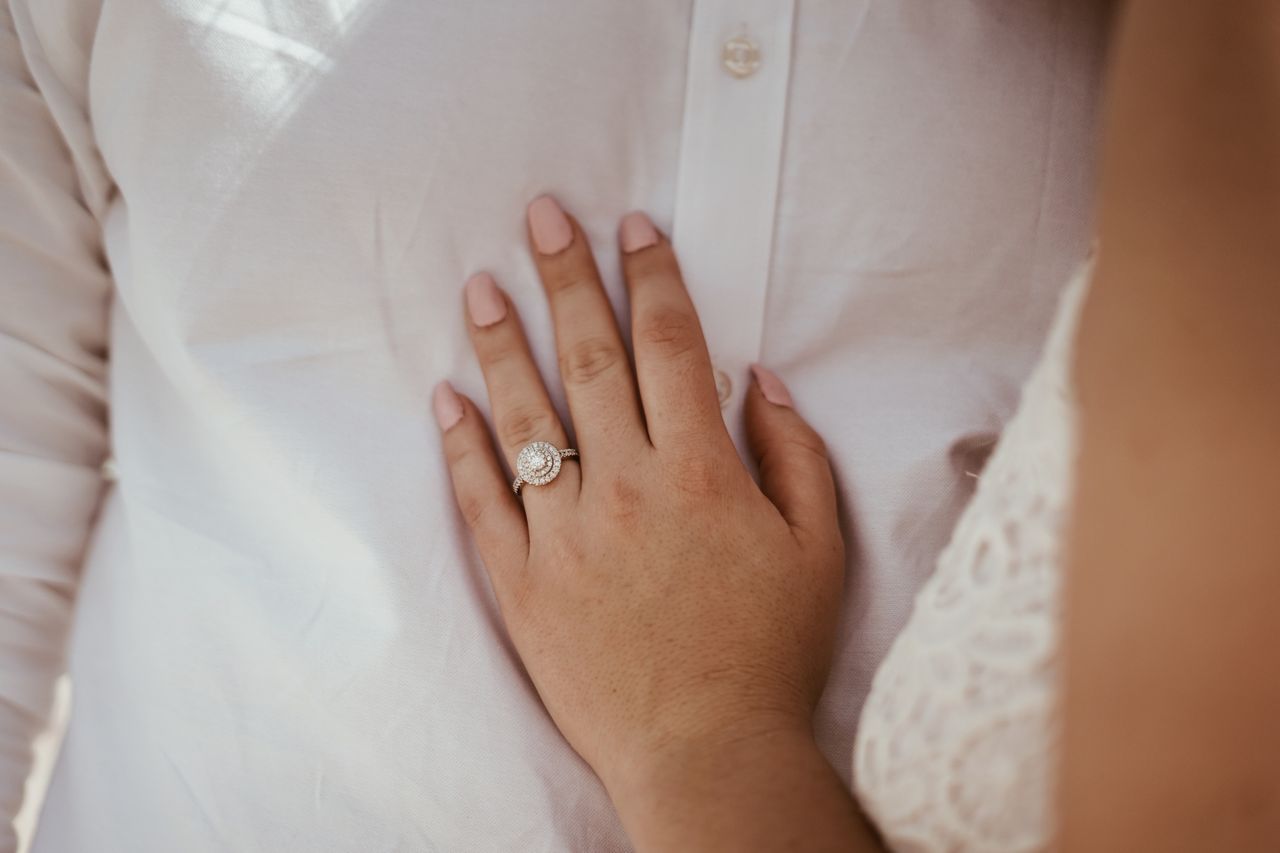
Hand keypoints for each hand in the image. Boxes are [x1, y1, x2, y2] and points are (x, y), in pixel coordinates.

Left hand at [433, 196, 844, 802]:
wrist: (704, 752)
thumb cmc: (768, 653)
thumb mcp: (819, 550)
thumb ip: (795, 455)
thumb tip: (760, 381)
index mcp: (701, 471)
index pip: (671, 346)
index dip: (652, 277)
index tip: (631, 227)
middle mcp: (626, 486)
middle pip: (591, 358)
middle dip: (568, 277)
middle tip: (542, 214)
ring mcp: (564, 532)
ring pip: (525, 416)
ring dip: (502, 343)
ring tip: (483, 284)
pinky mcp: (521, 581)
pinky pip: (481, 499)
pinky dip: (461, 445)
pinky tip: (446, 397)